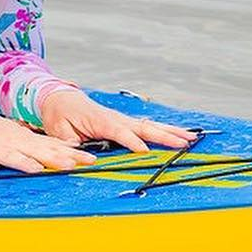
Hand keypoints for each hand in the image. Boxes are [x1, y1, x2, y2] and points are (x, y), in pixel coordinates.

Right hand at [0, 106, 98, 178]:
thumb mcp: (20, 135)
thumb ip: (43, 143)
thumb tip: (71, 147)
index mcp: (24, 139)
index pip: (52, 146)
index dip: (72, 153)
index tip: (91, 160)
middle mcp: (11, 142)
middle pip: (36, 151)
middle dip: (54, 158)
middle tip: (73, 166)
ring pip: (9, 156)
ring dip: (22, 162)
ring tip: (36, 170)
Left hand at [39, 88, 199, 153]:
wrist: (60, 98)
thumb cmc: (60, 114)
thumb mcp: (59, 129)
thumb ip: (69, 142)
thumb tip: (78, 154)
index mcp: (100, 121)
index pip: (119, 132)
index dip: (132, 142)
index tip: (145, 152)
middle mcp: (116, 118)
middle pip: (143, 128)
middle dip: (163, 135)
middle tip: (183, 142)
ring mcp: (122, 119)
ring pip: (150, 126)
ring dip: (170, 132)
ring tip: (191, 138)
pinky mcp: (125, 122)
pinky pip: (147, 127)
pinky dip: (164, 130)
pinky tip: (180, 136)